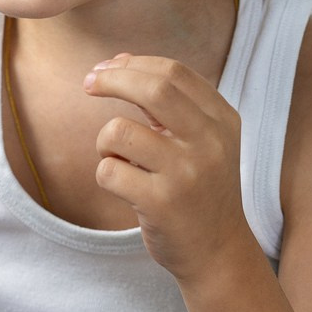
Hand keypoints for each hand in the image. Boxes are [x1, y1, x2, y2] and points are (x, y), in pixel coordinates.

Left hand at [84, 54, 250, 281]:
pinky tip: (125, 187)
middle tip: (89, 84)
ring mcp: (187, 174)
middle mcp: (210, 143)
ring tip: (119, 159)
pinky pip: (108, 171)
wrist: (218, 251)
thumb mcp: (201, 141)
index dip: (133, 64)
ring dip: (105, 142)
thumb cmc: (199, 190)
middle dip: (112, 79)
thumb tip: (118, 60)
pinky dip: (106, 175)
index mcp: (222, 120)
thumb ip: (166, 103)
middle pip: (152, 89)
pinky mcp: (162, 203)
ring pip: (119, 131)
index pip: (174, 73)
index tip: (106, 68)